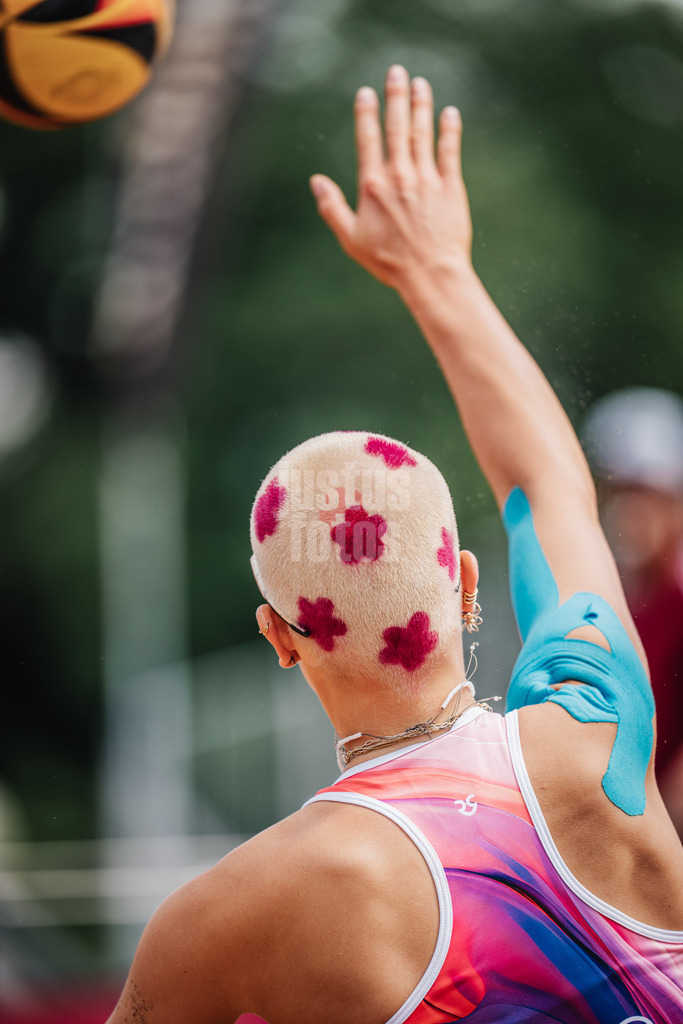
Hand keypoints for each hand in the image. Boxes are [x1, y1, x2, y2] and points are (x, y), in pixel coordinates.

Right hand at [310, 65, 472, 292]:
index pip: (368, 140)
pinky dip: (449, 130)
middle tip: (396, 72)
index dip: (366, 113)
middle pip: (397, 127)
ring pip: (422, 133)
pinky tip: (449, 113)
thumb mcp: (351, 239)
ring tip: (421, 84)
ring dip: (421, 105)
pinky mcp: (450, 187)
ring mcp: (427, 179)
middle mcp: (399, 176)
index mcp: (373, 186)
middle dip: (396, 96)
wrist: (430, 273)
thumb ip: (332, 208)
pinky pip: (450, 151)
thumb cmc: (389, 262)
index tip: (366, 93)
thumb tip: (316, 181)